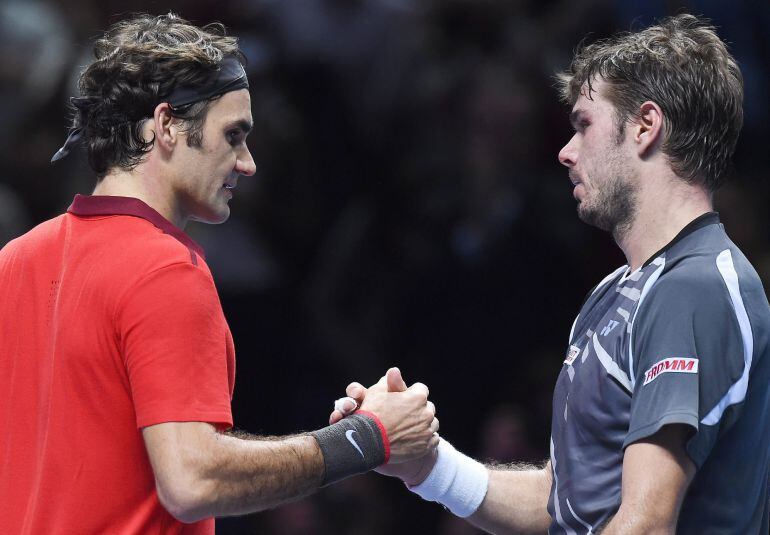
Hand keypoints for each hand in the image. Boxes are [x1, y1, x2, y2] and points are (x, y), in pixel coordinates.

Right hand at [329, 368, 438, 484]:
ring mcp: (427, 430)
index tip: (402, 400)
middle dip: (418, 409)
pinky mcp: (427, 446)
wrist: (368, 443)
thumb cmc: (372, 415)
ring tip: (406, 428)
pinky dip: (424, 438)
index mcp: (418, 397)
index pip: (421, 390)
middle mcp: (427, 413)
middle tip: (403, 415)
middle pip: (427, 407)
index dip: (410, 394)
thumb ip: (389, 380)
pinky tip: (412, 439)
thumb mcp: (377, 392)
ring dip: (423, 424)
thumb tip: (395, 371)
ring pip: (431, 423)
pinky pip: (432, 439)